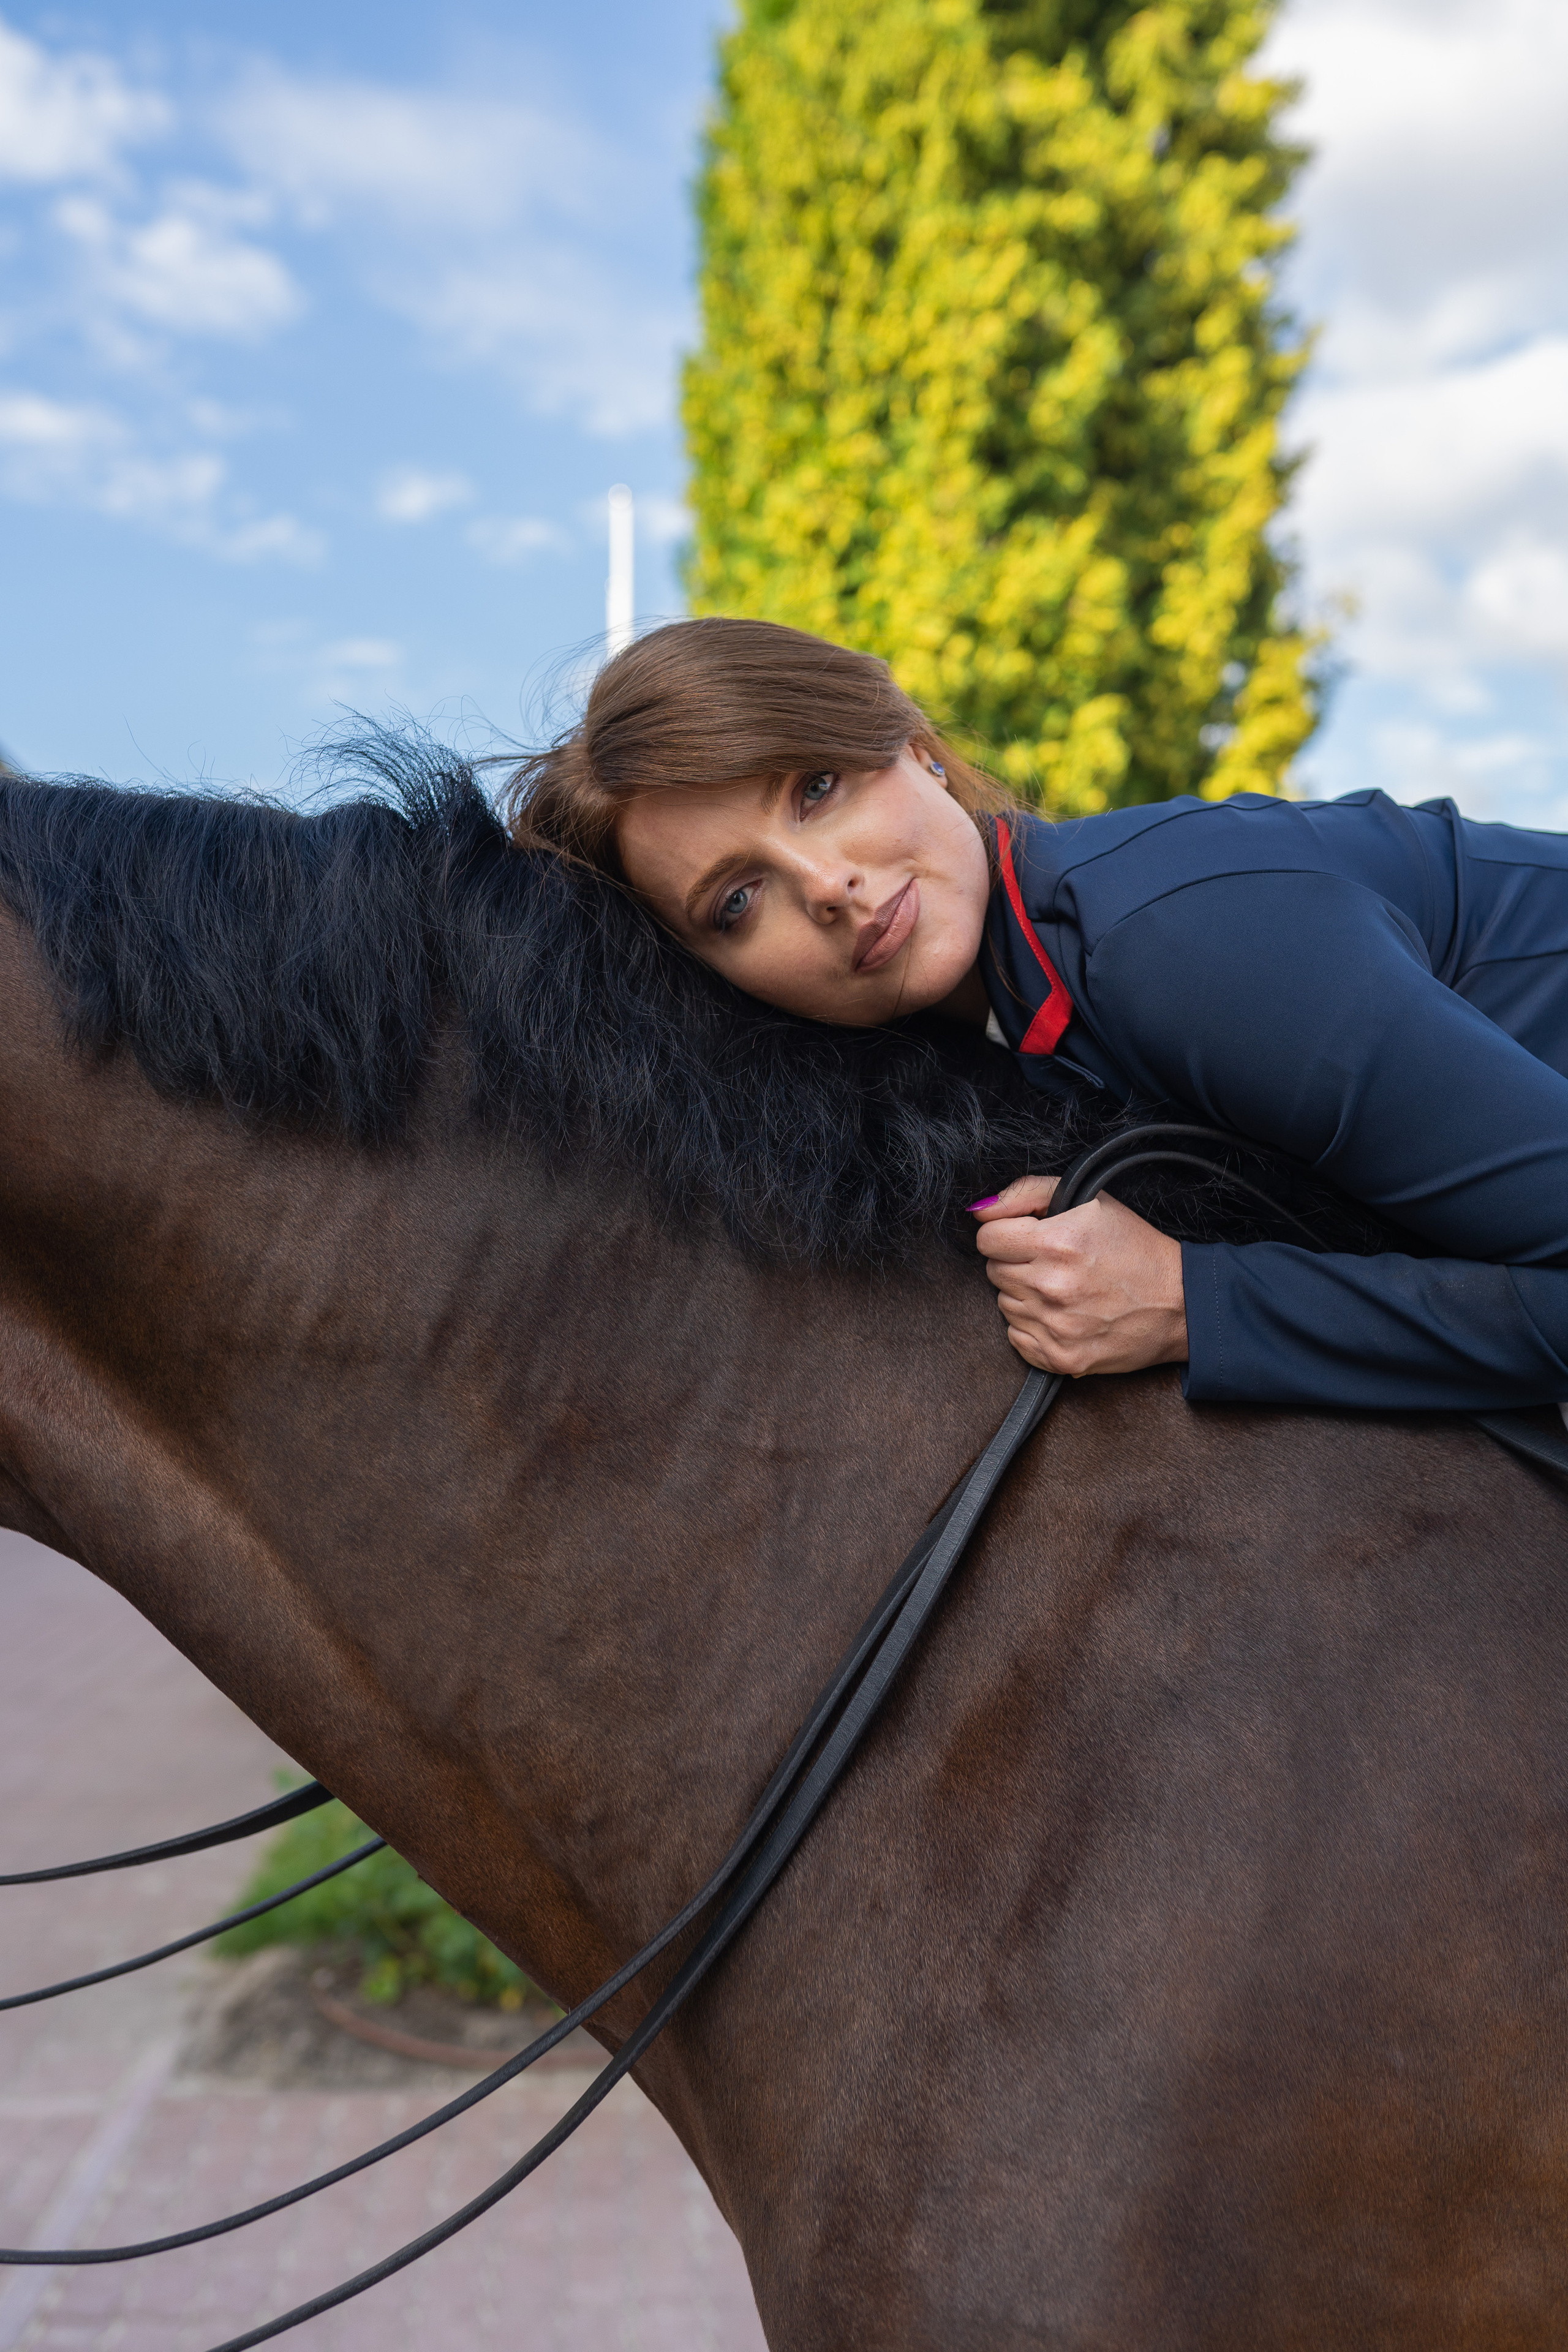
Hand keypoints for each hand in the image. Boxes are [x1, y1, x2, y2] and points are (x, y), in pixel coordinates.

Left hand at [971, 1175, 1188, 1376]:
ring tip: (1063, 1288)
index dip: (1006, 1234)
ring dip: (1025, 1295)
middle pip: (994, 1271)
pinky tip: (1062, 1314)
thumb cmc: (1135, 1248)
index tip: (1028, 1237)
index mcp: (1057, 1243)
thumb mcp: (1090, 1201)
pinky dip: (1033, 1327)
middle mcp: (1052, 1287)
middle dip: (1017, 1263)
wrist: (1180, 1303)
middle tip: (1053, 1262)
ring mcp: (1056, 1327)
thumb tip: (979, 1209)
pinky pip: (1016, 1338)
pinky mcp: (1061, 1358)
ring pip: (1004, 1304)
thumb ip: (1027, 1193)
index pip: (987, 1239)